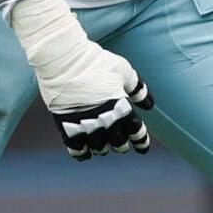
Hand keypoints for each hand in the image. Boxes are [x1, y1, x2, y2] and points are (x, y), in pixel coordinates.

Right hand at [10, 0, 153, 159]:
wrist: (63, 59)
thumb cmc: (96, 61)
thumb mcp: (124, 71)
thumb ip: (138, 89)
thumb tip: (149, 105)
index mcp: (120, 106)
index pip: (135, 131)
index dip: (141, 141)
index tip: (143, 148)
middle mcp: (104, 118)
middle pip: (117, 142)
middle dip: (122, 145)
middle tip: (122, 145)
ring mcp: (83, 122)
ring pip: (98, 147)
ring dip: (103, 148)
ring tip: (104, 146)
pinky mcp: (65, 124)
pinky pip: (75, 147)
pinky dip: (81, 152)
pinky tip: (85, 153)